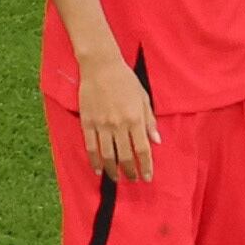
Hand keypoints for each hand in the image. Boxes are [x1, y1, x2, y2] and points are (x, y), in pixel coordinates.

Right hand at [73, 44, 156, 182]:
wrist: (100, 65)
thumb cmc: (125, 79)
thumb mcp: (143, 98)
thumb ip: (149, 121)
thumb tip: (156, 141)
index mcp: (135, 119)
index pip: (142, 150)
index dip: (146, 166)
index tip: (147, 177)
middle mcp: (118, 124)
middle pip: (125, 156)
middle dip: (130, 171)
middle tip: (133, 179)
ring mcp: (101, 124)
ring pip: (107, 155)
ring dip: (113, 170)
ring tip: (116, 178)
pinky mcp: (87, 121)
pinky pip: (90, 146)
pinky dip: (94, 160)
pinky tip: (97, 168)